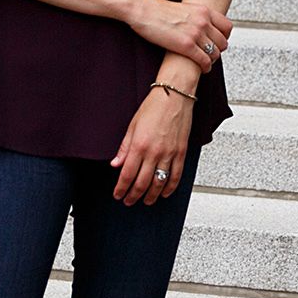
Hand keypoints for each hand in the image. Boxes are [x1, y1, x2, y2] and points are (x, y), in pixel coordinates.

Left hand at [110, 86, 193, 204]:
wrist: (175, 95)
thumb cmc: (153, 106)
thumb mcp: (132, 125)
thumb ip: (124, 148)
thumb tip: (115, 164)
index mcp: (139, 145)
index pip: (127, 175)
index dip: (121, 189)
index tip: (118, 195)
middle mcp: (154, 152)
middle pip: (142, 183)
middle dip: (133, 196)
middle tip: (128, 201)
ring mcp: (169, 154)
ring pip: (159, 183)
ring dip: (151, 196)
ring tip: (145, 201)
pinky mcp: (181, 153)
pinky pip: (176, 176)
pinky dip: (170, 188)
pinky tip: (164, 193)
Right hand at [131, 0, 230, 71]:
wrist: (144, 10)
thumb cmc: (159, 10)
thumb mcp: (185, 8)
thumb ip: (197, 17)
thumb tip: (202, 28)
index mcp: (204, 11)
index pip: (227, 27)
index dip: (225, 37)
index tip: (219, 42)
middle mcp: (203, 21)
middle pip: (223, 42)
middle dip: (218, 51)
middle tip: (210, 55)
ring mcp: (196, 34)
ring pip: (215, 53)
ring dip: (212, 61)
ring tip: (205, 63)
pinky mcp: (186, 46)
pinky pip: (204, 61)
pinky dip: (206, 67)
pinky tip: (202, 69)